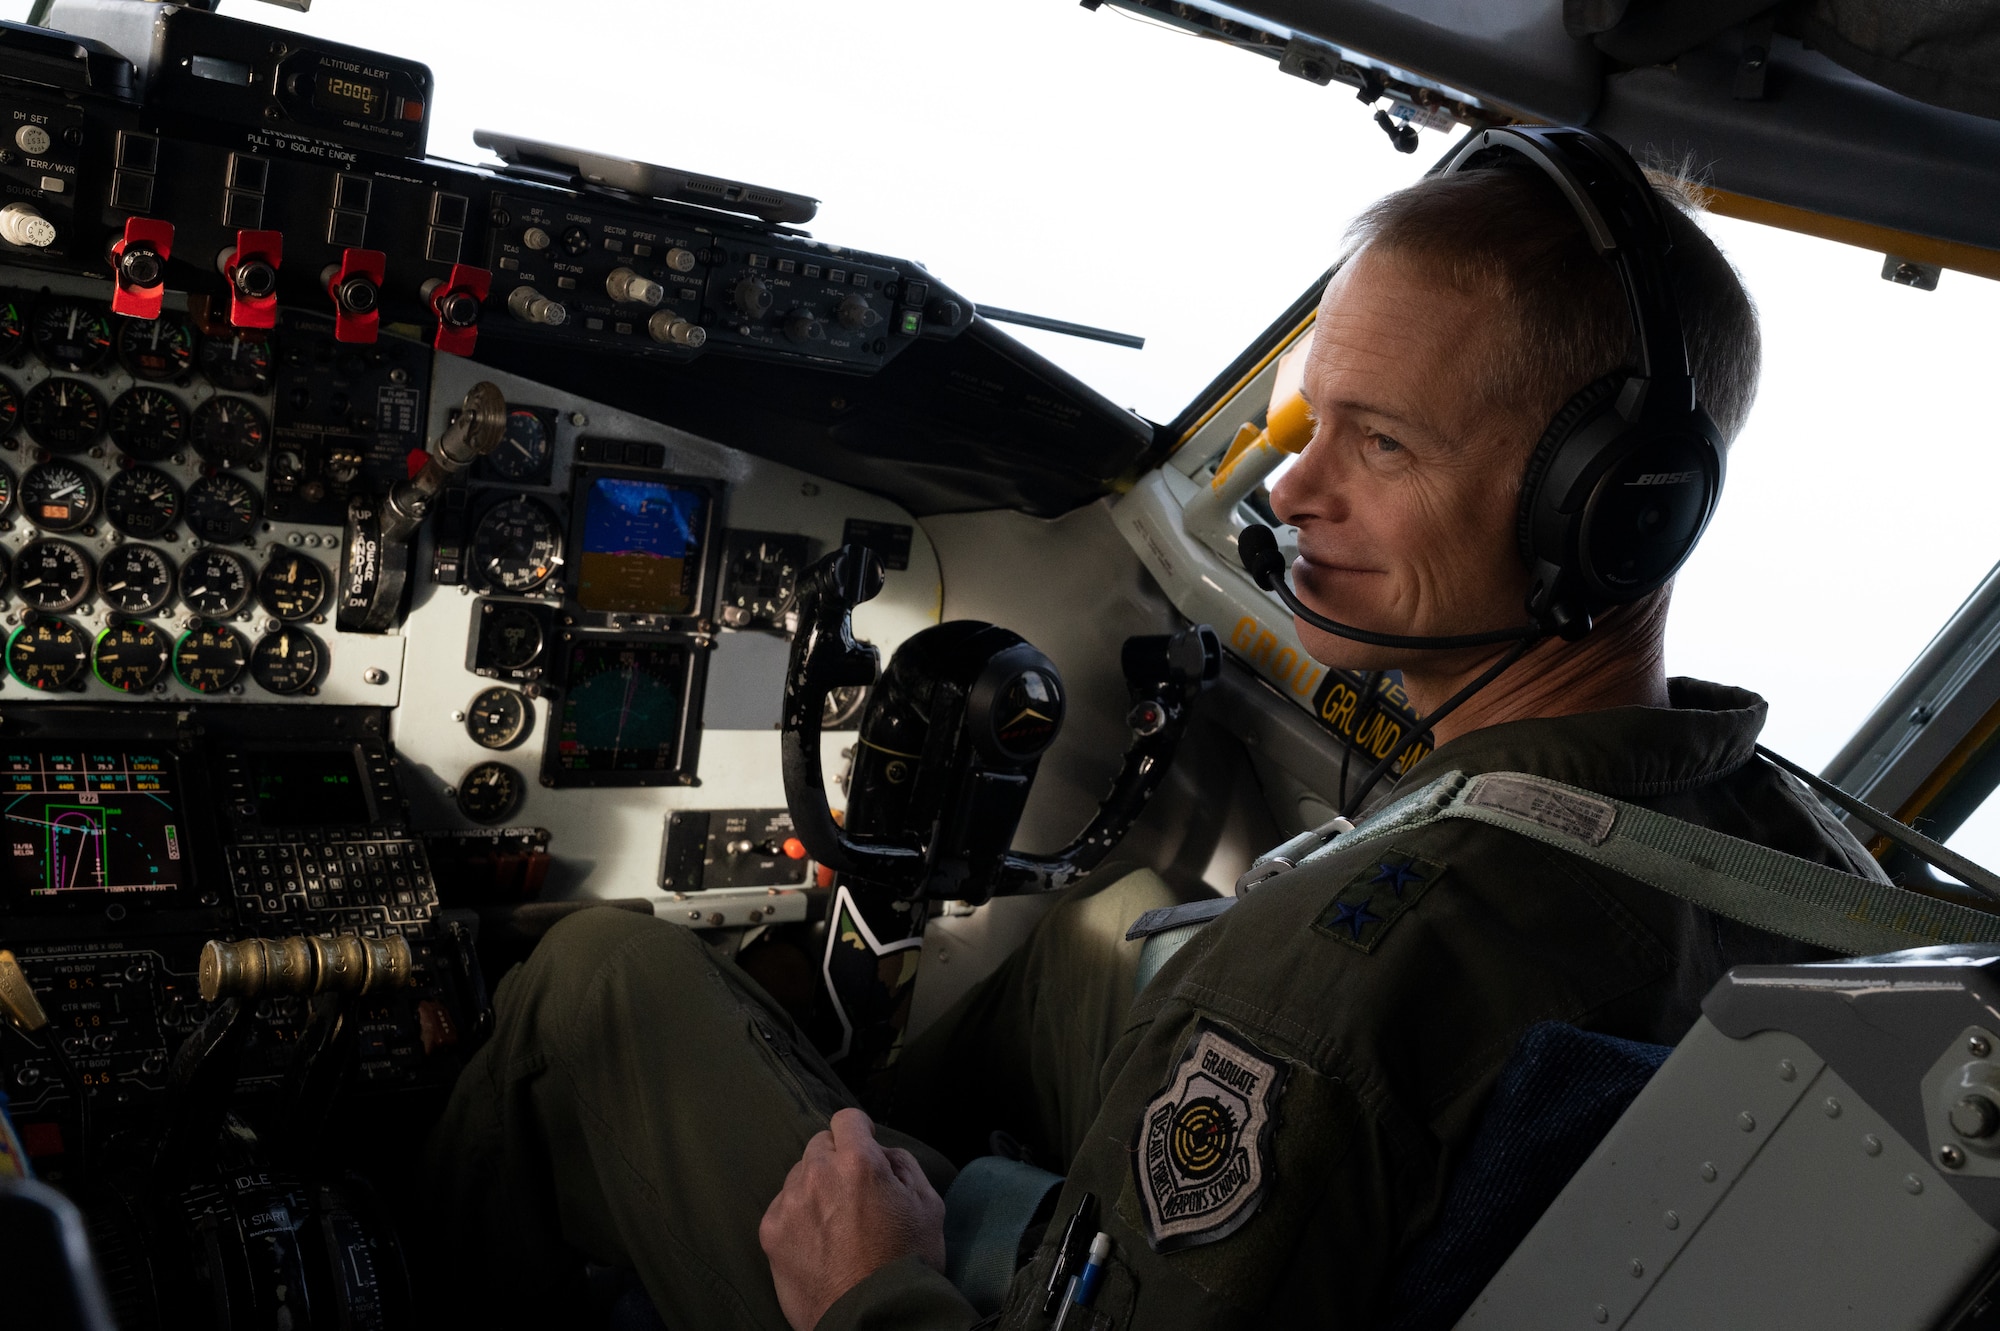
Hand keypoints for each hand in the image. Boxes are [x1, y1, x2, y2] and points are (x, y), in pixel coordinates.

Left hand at [761, 1107, 947, 1330]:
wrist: (873, 1317)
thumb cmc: (907, 1263)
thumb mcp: (928, 1205)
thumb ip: (903, 1164)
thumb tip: (881, 1151)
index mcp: (858, 1162)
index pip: (847, 1119)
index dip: (859, 1130)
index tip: (863, 1146)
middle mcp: (818, 1174)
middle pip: (819, 1145)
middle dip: (837, 1160)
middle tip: (853, 1192)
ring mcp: (789, 1204)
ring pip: (798, 1175)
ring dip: (815, 1187)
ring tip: (835, 1222)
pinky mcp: (771, 1232)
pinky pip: (782, 1206)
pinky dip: (797, 1215)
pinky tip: (817, 1240)